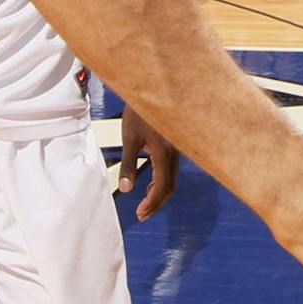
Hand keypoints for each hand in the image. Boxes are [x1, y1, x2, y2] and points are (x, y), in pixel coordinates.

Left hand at [115, 105, 178, 219]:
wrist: (153, 88)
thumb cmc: (139, 111)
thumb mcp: (129, 138)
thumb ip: (128, 165)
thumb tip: (126, 190)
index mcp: (164, 153)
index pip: (162, 187)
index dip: (152, 203)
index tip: (139, 213)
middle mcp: (174, 153)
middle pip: (170, 187)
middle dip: (156, 203)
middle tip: (142, 215)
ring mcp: (176, 149)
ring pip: (172, 179)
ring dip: (159, 194)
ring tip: (144, 205)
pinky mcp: (174, 145)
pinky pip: (172, 170)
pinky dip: (162, 182)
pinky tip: (151, 185)